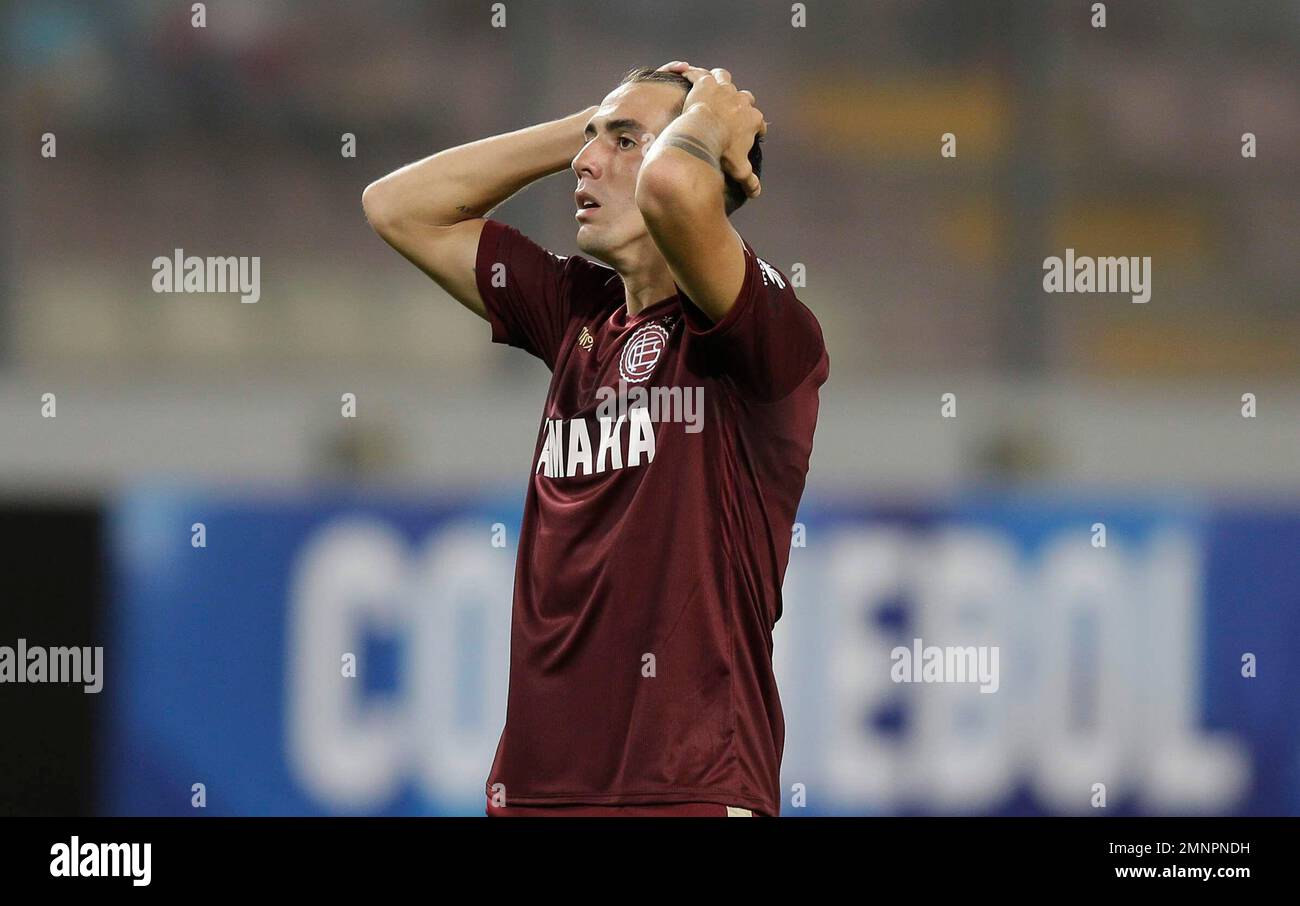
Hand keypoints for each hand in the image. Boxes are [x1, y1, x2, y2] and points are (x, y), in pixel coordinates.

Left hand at [655, 62, 765, 197]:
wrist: (701, 135)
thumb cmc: (721, 152)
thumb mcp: (738, 169)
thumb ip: (749, 180)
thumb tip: (756, 193)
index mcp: (753, 118)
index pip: (759, 122)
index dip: (757, 128)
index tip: (753, 134)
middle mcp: (742, 100)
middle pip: (746, 98)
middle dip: (741, 104)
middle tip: (732, 111)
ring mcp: (724, 89)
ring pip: (725, 78)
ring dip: (722, 81)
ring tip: (715, 85)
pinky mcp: (705, 84)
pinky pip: (699, 74)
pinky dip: (692, 73)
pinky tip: (684, 71)